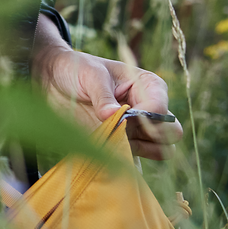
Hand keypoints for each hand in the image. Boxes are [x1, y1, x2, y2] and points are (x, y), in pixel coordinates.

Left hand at [32, 18, 180, 161]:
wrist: (56, 80)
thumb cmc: (78, 69)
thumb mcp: (91, 75)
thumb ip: (103, 96)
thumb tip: (111, 116)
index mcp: (149, 85)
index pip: (161, 109)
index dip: (145, 117)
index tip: (122, 116)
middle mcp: (150, 109)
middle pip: (171, 132)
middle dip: (150, 136)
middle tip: (120, 129)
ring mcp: (138, 129)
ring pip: (160, 150)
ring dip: (139, 149)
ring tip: (111, 138)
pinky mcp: (123, 143)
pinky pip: (135, 158)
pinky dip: (125, 158)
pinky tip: (105, 148)